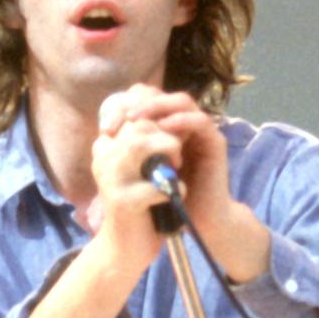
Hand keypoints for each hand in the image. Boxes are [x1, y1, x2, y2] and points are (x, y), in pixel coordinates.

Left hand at [97, 85, 271, 282]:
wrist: (200, 222)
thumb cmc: (170, 199)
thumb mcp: (142, 173)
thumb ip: (130, 152)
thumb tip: (103, 136)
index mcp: (165, 128)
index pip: (145, 101)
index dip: (124, 106)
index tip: (106, 128)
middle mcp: (183, 125)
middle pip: (162, 95)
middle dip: (138, 102)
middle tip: (122, 118)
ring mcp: (200, 132)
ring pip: (182, 101)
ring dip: (157, 106)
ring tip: (136, 119)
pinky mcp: (215, 143)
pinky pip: (200, 121)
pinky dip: (181, 120)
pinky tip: (164, 128)